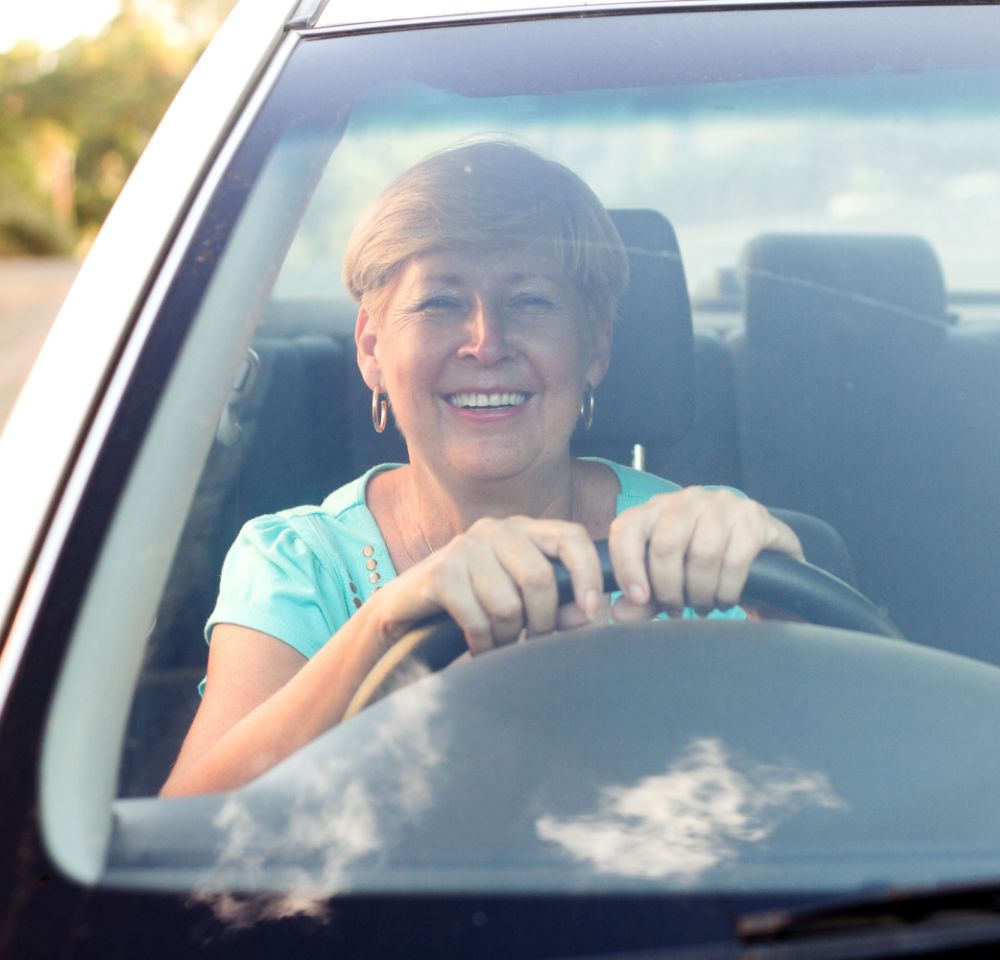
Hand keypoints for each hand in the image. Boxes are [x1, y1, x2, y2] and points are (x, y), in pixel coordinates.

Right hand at [371, 516, 605, 654]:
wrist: (408, 611)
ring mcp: (465, 547)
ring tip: (499, 643)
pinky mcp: (441, 573)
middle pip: (540, 578)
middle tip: (534, 643)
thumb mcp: (523, 602)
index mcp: (525, 530)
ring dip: (508, 638)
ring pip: (508, 605)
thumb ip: (561, 607)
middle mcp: (496, 529)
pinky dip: (483, 643)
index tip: (593, 610)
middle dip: (543, 623)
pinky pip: (478, 619)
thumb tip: (588, 613)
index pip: (571, 537)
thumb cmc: (476, 605)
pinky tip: (478, 646)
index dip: (589, 572)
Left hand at [608, 488, 803, 621]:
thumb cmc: (708, 568)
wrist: (766, 557)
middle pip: (666, 544)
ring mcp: (722, 504)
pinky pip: (735, 560)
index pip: (627, 528)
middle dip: (669, 589)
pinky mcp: (754, 517)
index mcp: (657, 509)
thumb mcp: (670, 583)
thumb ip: (643, 599)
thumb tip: (618, 614)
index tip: (638, 599)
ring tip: (702, 605)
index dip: (627, 566)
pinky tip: (726, 600)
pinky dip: (727, 590)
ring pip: (702, 554)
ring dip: (700, 592)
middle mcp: (688, 499)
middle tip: (677, 609)